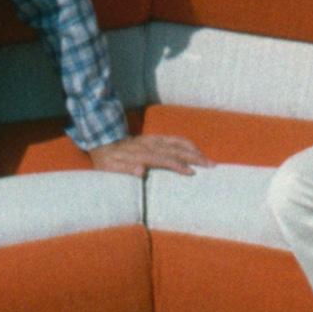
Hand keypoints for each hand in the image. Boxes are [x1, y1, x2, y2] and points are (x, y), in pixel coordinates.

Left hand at [87, 127, 204, 174]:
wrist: (101, 139)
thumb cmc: (106, 159)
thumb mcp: (110, 168)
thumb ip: (125, 169)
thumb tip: (141, 171)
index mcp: (140, 153)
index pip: (164, 159)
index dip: (178, 165)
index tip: (192, 173)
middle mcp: (149, 144)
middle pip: (176, 149)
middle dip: (195, 157)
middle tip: (211, 165)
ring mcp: (153, 140)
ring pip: (177, 142)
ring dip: (194, 150)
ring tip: (208, 159)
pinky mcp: (154, 138)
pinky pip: (173, 139)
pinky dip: (186, 143)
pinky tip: (195, 149)